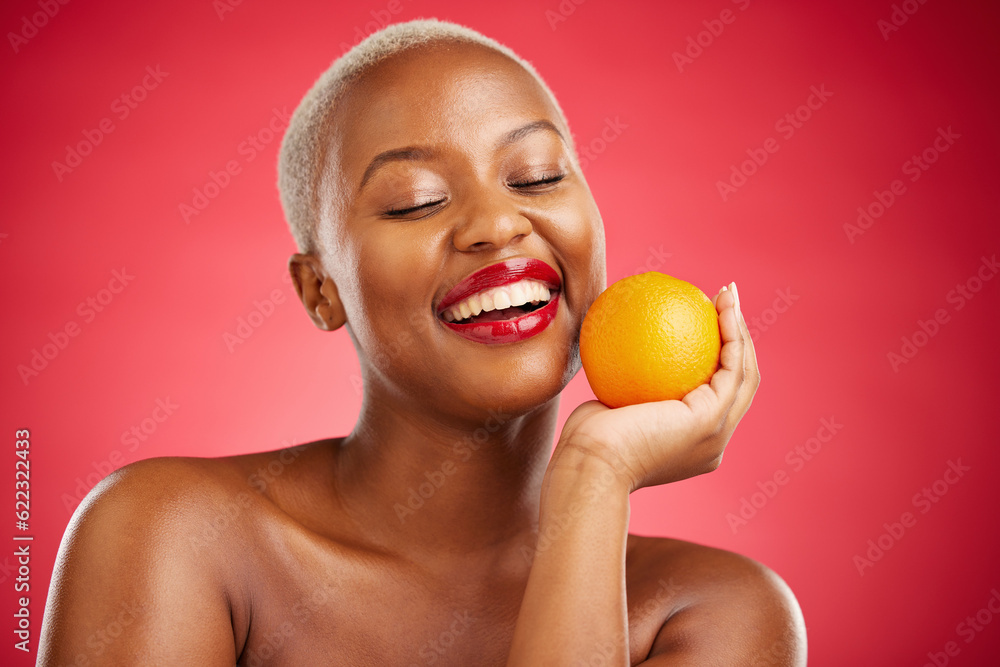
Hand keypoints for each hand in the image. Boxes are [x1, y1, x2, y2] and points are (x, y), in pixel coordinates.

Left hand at [554, 283, 758, 492]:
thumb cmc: (585, 443)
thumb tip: (615, 352)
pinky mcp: (711, 420)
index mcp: (693, 444)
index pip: (716, 395)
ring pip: (744, 372)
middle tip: (724, 300)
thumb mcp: (606, 411)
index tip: (702, 319)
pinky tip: (719, 305)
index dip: (718, 357)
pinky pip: (730, 365)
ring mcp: (717, 434)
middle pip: (740, 382)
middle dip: (739, 338)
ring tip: (728, 295)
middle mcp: (713, 442)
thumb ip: (621, 387)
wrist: (590, 466)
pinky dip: (731, 332)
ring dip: (741, 328)